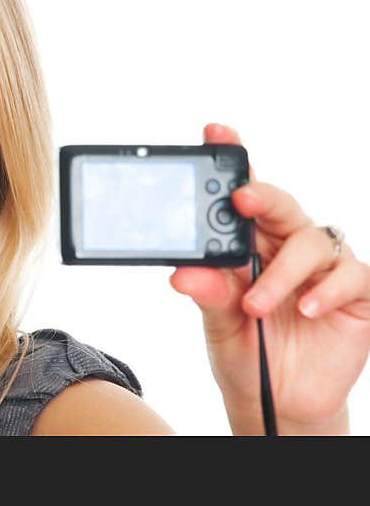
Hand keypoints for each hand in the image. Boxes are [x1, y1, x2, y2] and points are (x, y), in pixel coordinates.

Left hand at [168, 123, 369, 433]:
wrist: (277, 403)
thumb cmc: (246, 350)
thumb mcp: (218, 323)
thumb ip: (207, 295)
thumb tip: (183, 273)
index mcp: (249, 244)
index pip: (242, 194)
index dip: (233, 160)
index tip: (214, 132)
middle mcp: (286, 247)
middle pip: (281, 204)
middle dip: (262, 196)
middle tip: (241, 199)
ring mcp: (323, 269)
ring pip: (311, 240)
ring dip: (281, 272)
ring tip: (255, 303)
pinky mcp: (355, 295)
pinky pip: (351, 275)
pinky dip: (326, 289)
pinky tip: (307, 309)